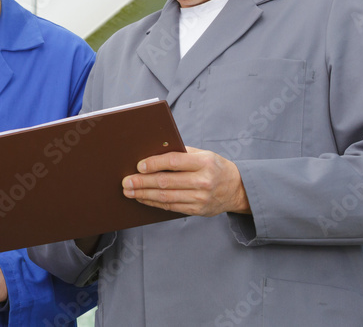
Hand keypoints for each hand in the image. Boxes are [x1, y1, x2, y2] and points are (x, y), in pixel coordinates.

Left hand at [122, 146, 250, 216]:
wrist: (237, 189)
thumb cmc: (214, 166)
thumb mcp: (203, 154)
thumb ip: (181, 153)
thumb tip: (152, 152)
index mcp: (204, 162)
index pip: (175, 162)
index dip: (155, 164)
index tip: (139, 166)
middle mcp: (203, 181)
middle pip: (167, 182)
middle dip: (143, 182)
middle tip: (126, 182)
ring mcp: (201, 198)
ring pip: (166, 197)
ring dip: (144, 195)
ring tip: (129, 191)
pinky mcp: (197, 210)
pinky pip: (171, 207)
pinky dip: (154, 203)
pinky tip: (142, 199)